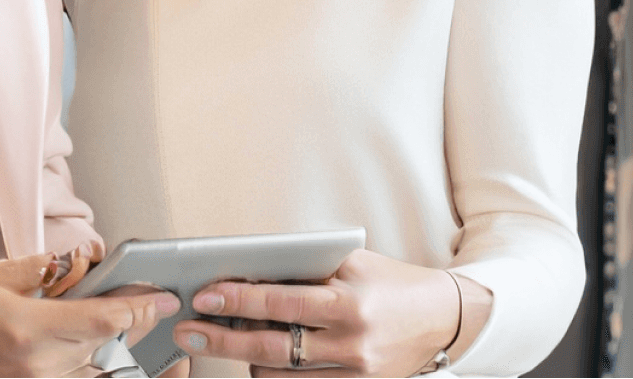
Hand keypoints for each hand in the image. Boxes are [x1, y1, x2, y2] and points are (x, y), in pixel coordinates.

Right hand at [0, 253, 178, 376]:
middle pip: (106, 341)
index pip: (100, 319)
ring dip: (114, 338)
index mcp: (26, 327)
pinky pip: (75, 373)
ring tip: (126, 315)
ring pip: (95, 360)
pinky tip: (100, 340)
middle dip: (133, 319)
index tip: (163, 297)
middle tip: (152, 298)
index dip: (138, 308)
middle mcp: (36, 362)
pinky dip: (94, 357)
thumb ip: (31, 269)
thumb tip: (67, 261)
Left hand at [169, 249, 486, 377]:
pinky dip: (273, 371)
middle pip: (272, 345)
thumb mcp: (349, 264)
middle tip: (189, 331)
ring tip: (217, 338)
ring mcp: (353, 370)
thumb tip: (247, 273)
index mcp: (348, 302)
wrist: (443, 318)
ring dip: (243, 355)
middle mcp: (350, 341)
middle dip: (223, 339)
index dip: (239, 299)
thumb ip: (303, 270)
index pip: (281, 302)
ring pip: (280, 373)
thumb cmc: (391, 283)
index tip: (205, 297)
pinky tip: (255, 355)